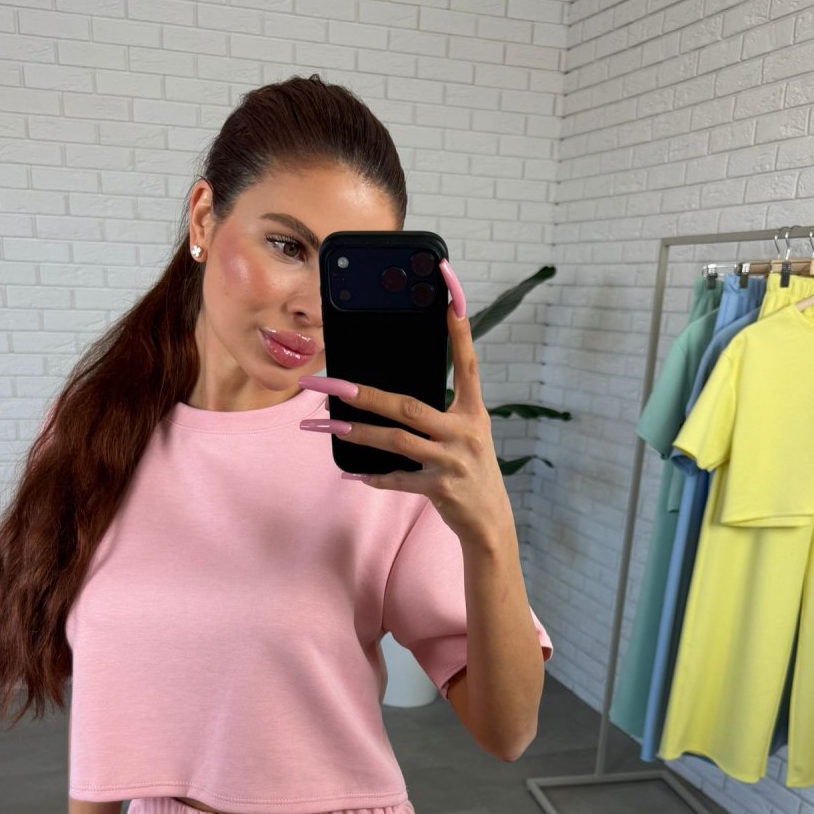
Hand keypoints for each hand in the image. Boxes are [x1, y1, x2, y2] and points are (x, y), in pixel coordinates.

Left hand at [297, 259, 515, 548]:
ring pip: (396, 441)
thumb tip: (388, 395)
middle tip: (326, 384)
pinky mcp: (440, 488)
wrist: (490, 522)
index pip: (466, 361)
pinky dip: (372, 477)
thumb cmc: (470, 470)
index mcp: (473, 411)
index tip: (448, 291)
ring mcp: (452, 461)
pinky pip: (397, 479)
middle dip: (362, 394)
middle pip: (407, 405)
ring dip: (356, 434)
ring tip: (323, 427)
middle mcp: (465, 431)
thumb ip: (438, 412)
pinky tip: (350, 474)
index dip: (458, 327)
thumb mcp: (465, 434)